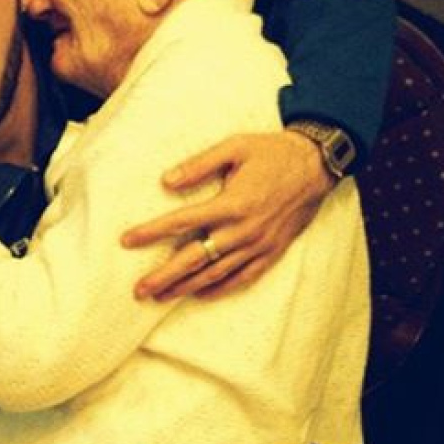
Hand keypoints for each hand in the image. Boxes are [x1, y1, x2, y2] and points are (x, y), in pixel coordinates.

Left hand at [122, 130, 336, 299]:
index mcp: (232, 203)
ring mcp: (258, 245)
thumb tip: (167, 181)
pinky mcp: (271, 252)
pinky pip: (242, 278)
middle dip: (164, 276)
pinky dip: (219, 289)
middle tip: (138, 289)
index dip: (151, 232)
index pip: (182, 222)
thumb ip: (199, 164)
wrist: (317, 165)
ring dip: (185, 287)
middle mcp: (243, 230)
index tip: (126, 240)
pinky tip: (199, 294)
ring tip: (160, 297)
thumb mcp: (235, 147)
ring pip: (215, 274)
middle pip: (195, 259)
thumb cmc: (272, 152)